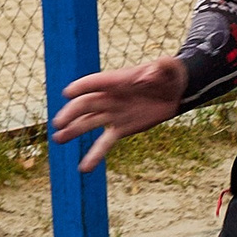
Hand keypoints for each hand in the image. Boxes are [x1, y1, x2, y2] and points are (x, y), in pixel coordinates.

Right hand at [49, 55, 186, 170]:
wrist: (177, 92)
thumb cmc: (170, 75)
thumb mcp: (170, 68)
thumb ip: (161, 67)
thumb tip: (148, 76)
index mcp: (118, 80)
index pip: (95, 82)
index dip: (82, 87)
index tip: (68, 94)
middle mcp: (111, 97)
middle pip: (86, 104)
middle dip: (72, 113)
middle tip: (59, 123)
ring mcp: (114, 114)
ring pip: (89, 123)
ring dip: (74, 130)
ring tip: (58, 139)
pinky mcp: (121, 129)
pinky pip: (105, 142)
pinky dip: (94, 155)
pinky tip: (84, 168)